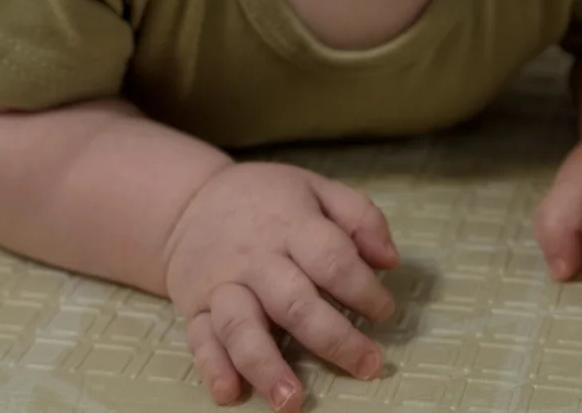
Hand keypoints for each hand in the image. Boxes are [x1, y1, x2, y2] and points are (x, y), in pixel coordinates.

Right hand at [163, 161, 399, 408]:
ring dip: (267, 365)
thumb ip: (358, 216)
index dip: (363, 288)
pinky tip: (229, 392)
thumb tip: (390, 259)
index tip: (384, 312)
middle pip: (295, 301)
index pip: (332, 258)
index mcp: (290, 223)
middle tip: (367, 365)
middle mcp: (256, 257)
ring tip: (292, 400)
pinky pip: (201, 341)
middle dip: (334, 339)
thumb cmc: (266, 199)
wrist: (191, 201)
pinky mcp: (195, 308)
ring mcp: (223, 285)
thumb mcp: (315, 189)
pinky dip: (214, 368)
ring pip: (243, 327)